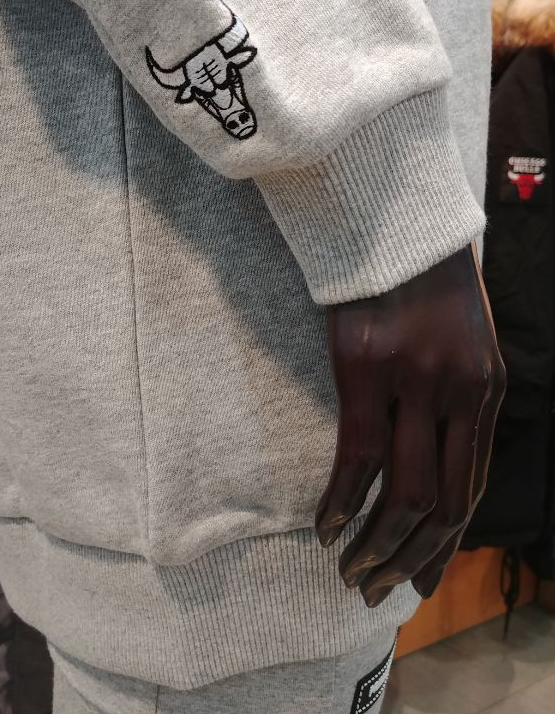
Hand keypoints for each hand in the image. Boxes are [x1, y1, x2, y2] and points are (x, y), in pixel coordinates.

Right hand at [315, 244, 505, 606]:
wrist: (391, 220)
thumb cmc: (421, 283)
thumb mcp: (463, 341)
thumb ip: (459, 396)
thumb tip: (437, 454)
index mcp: (486, 391)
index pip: (471, 488)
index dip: (445, 543)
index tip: (418, 578)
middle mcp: (460, 393)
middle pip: (443, 502)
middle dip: (411, 558)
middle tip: (378, 591)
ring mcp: (415, 381)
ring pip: (404, 490)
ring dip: (377, 543)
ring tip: (351, 572)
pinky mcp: (366, 368)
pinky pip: (358, 456)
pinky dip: (342, 501)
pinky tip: (325, 527)